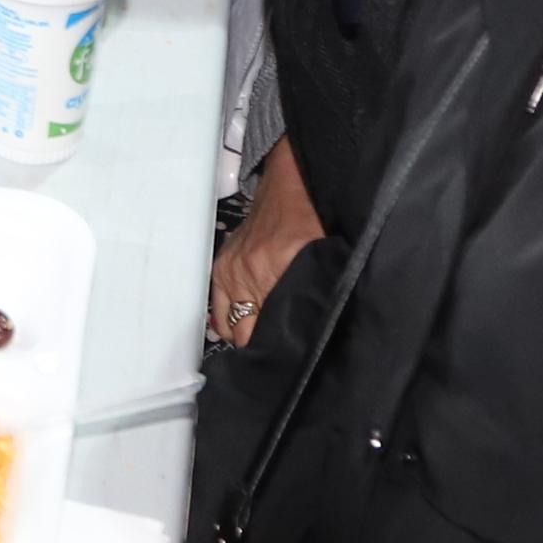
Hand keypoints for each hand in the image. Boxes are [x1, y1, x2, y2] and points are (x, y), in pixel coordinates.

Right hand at [206, 141, 324, 344]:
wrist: (293, 183)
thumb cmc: (312, 217)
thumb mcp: (322, 260)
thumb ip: (313, 296)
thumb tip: (311, 334)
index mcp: (265, 272)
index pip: (255, 334)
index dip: (271, 351)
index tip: (283, 359)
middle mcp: (240, 273)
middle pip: (238, 332)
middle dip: (256, 344)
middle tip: (277, 351)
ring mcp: (227, 268)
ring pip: (225, 321)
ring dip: (242, 329)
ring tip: (263, 334)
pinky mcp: (222, 263)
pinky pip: (220, 303)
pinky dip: (232, 312)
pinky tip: (251, 314)